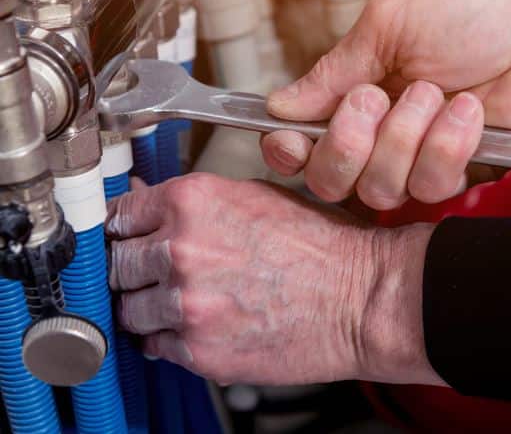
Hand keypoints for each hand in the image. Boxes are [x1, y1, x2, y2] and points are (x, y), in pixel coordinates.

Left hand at [106, 175, 440, 386]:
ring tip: (186, 300)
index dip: (125, 227)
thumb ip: (198, 202)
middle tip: (162, 270)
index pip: (120, 214)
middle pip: (116, 263)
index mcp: (194, 201)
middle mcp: (182, 249)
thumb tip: (154, 206)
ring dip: (149, 305)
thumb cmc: (321, 244)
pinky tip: (201, 323)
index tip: (126, 236)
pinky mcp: (199, 350)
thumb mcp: (257, 196)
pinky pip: (155, 345)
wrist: (360, 295)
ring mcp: (186, 303)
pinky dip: (169, 337)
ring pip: (128, 308)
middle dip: (135, 267)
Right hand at [262, 0, 510, 208]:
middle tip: (375, 98)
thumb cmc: (475, 6)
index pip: (302, 137)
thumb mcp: (388, 22)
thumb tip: (280, 105)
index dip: (287, 148)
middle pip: (329, 179)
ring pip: (378, 189)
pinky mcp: (460, 173)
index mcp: (356, 87)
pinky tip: (468, 111)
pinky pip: (430, 187)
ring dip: (404, 137)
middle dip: (346, 143)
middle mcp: (381, 129)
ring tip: (437, 93)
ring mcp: (418, 155)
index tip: (288, 141)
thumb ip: (332, 71)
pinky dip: (447, 146)